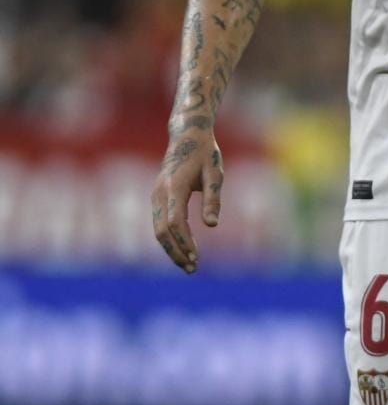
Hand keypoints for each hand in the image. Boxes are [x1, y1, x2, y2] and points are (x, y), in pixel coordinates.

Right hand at [151, 128, 224, 272]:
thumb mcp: (215, 174)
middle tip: (193, 268)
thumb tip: (213, 225)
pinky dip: (168, 239)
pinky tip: (182, 249)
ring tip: (188, 264)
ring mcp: (155, 196)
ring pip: (157, 230)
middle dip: (176, 252)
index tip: (196, 258)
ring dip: (171, 248)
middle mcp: (159, 193)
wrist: (187, 135)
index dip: (184, 242)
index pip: (175, 222)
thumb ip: (213, 199)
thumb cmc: (205, 154)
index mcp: (174, 187)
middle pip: (161, 231)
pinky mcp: (157, 198)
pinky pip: (158, 223)